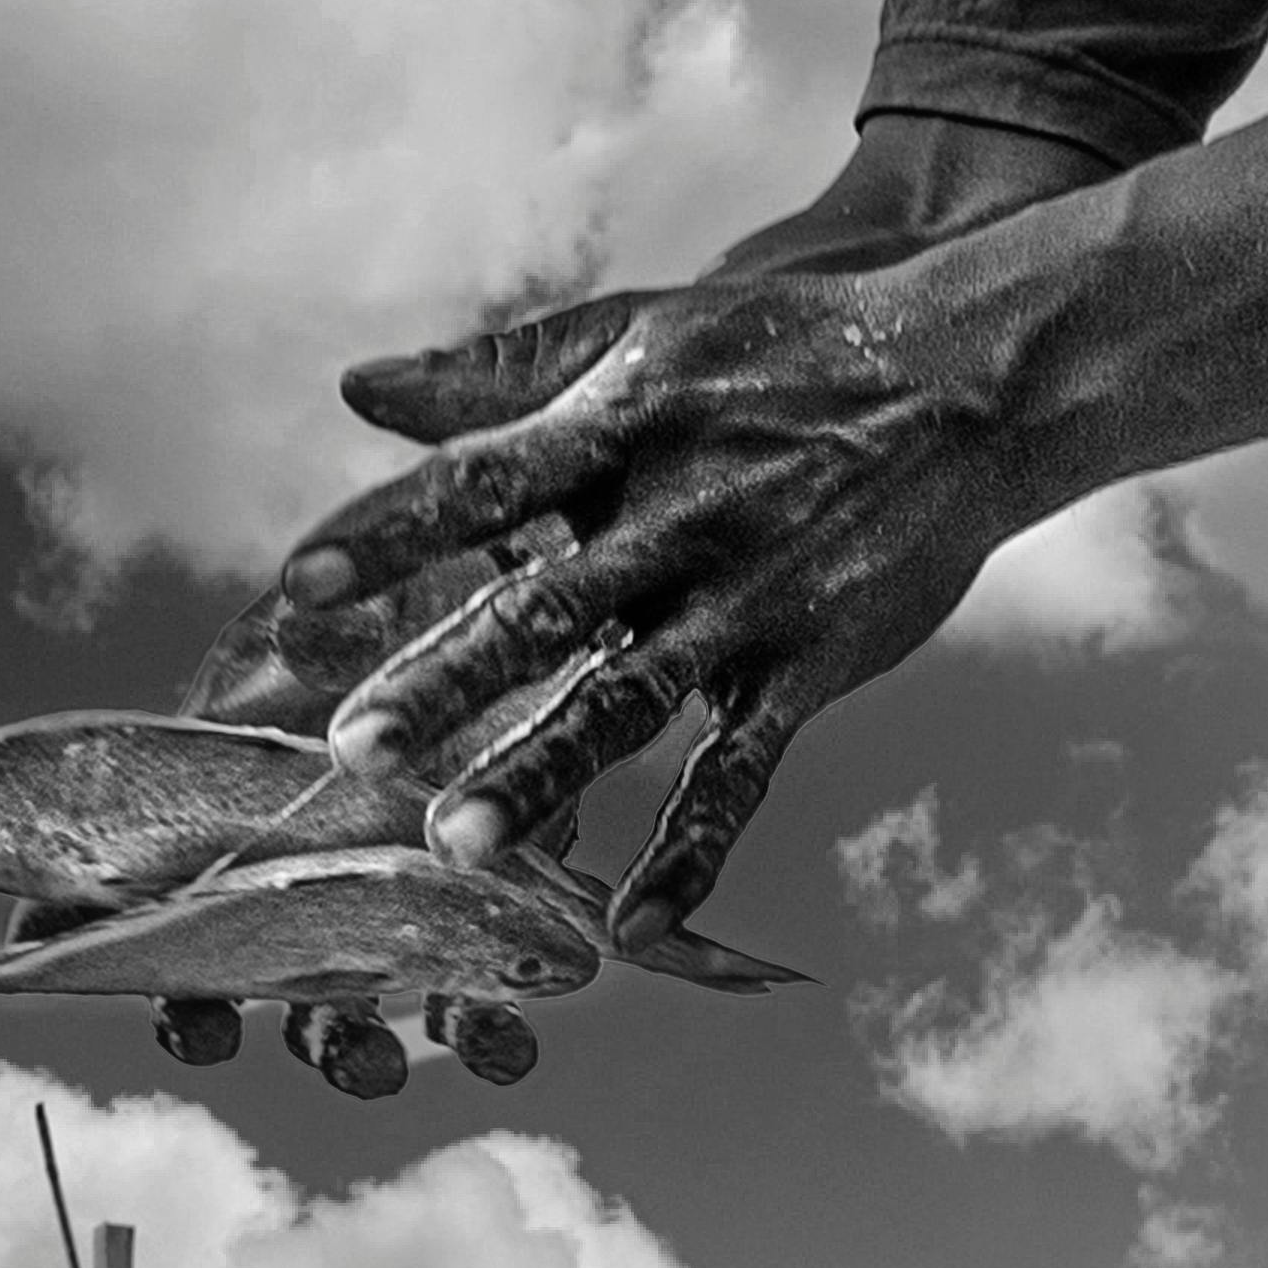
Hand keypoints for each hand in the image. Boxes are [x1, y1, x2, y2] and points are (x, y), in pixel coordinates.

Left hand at [272, 253, 1064, 937]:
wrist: (968, 377)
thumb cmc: (783, 350)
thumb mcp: (642, 337)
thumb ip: (497, 373)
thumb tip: (357, 389)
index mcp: (616, 429)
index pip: (480, 485)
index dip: (389, 536)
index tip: (298, 591)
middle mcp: (674, 519)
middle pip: (541, 608)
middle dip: (446, 680)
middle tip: (356, 747)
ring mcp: (746, 600)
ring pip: (629, 701)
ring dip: (544, 774)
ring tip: (458, 842)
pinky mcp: (812, 666)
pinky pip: (741, 773)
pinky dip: (690, 852)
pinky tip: (627, 931)